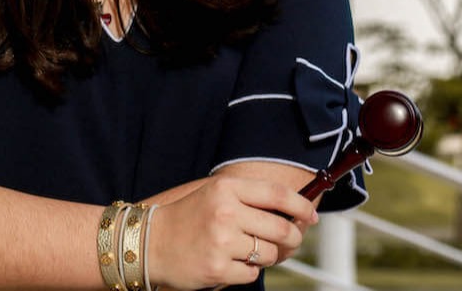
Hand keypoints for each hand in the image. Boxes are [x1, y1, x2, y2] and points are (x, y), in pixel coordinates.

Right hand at [147, 175, 317, 289]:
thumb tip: (294, 213)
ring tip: (249, 251)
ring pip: (269, 253)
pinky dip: (248, 271)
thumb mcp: (217, 195)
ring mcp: (221, 241)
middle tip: (290, 242)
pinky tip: (232, 263)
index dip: (301, 206)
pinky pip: (251, 273)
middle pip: (280, 228)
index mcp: (227, 189)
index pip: (277, 194)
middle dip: (292, 238)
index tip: (311, 216)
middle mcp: (225, 212)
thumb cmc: (189, 217)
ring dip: (266, 256)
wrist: (150, 243)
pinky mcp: (216, 268)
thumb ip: (250, 198)